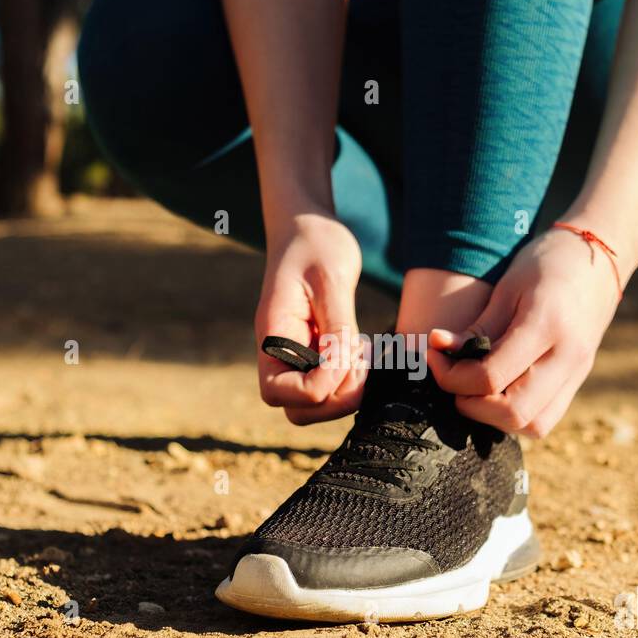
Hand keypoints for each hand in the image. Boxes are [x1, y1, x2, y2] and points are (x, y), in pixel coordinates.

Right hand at [256, 213, 366, 424]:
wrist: (309, 227)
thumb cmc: (317, 245)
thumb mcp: (332, 279)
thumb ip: (337, 326)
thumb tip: (340, 369)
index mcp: (272, 334)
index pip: (278, 392)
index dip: (318, 387)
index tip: (347, 352)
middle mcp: (279, 353)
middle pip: (295, 410)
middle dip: (335, 399)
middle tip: (360, 362)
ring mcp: (296, 357)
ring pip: (314, 406)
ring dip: (347, 392)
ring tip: (365, 353)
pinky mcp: (314, 355)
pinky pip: (330, 388)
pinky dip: (353, 380)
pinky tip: (364, 349)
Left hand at [426, 228, 631, 436]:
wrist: (599, 258)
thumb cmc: (547, 264)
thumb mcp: (507, 288)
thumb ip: (476, 327)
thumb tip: (438, 350)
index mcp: (547, 326)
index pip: (491, 376)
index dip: (452, 376)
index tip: (436, 356)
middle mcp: (568, 357)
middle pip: (514, 413)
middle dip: (472, 404)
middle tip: (455, 379)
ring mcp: (577, 373)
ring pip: (533, 425)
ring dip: (495, 416)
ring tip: (476, 387)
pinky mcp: (577, 380)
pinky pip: (545, 417)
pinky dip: (516, 413)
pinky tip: (498, 390)